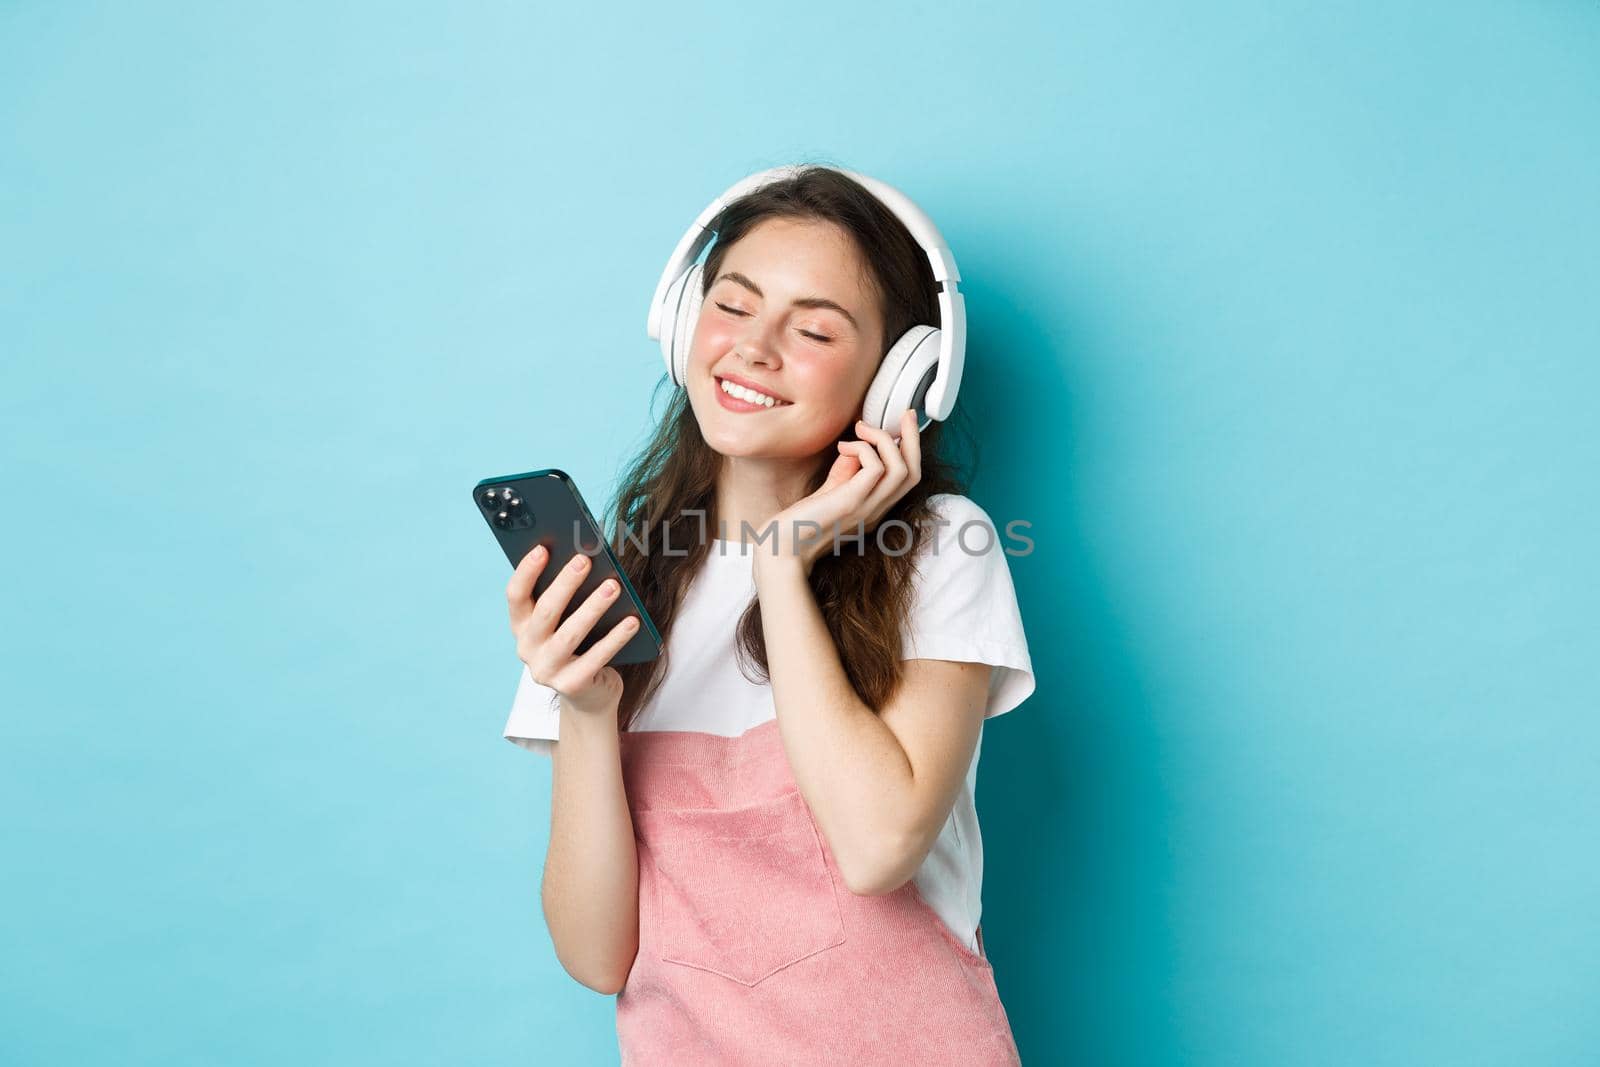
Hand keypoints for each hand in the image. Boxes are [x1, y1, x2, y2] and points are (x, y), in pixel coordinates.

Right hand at [506, 546, 638, 714]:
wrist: (590, 695)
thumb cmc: (580, 644)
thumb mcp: (568, 619)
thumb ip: (569, 594)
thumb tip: (587, 557)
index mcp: (522, 625)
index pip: (516, 595)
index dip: (526, 571)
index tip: (543, 548)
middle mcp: (527, 648)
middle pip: (545, 611)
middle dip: (565, 583)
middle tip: (584, 560)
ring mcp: (547, 670)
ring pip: (570, 634)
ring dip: (593, 607)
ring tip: (613, 585)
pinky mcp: (571, 685)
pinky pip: (596, 658)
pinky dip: (616, 638)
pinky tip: (632, 620)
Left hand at [762, 408, 922, 572]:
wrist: (782, 549)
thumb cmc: (799, 523)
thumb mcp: (829, 493)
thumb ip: (845, 474)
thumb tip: (855, 447)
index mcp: (874, 509)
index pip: (908, 478)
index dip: (911, 449)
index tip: (902, 423)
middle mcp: (876, 511)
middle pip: (913, 472)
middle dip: (914, 438)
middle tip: (905, 413)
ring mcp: (866, 509)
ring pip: (902, 469)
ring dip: (885, 439)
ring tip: (861, 428)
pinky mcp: (850, 503)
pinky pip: (875, 468)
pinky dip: (863, 448)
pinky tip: (843, 447)